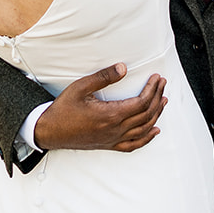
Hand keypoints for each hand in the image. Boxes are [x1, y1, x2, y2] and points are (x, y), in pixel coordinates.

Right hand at [33, 64, 166, 152]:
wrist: (50, 132)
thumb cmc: (63, 109)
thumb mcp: (80, 87)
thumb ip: (103, 77)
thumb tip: (123, 68)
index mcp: (110, 115)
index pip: (141, 102)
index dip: (152, 89)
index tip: (157, 78)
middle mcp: (115, 129)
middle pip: (146, 114)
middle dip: (157, 98)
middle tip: (162, 84)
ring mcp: (113, 139)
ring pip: (143, 129)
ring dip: (156, 114)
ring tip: (163, 101)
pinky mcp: (109, 145)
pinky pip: (133, 145)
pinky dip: (147, 138)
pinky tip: (154, 131)